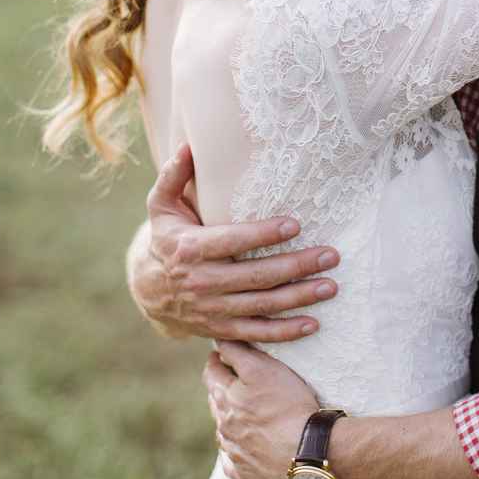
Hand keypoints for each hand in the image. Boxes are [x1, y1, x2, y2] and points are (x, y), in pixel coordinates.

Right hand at [127, 146, 340, 341]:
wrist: (147, 289)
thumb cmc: (166, 238)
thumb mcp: (161, 205)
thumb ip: (174, 175)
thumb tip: (188, 145)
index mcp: (190, 248)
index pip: (232, 241)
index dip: (263, 234)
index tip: (295, 224)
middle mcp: (202, 282)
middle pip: (256, 275)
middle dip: (296, 266)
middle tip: (330, 256)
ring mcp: (213, 309)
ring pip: (261, 305)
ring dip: (299, 297)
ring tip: (331, 286)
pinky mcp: (221, 329)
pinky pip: (257, 333)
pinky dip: (285, 332)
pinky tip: (314, 324)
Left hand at [204, 342, 318, 478]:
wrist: (308, 452)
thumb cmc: (289, 406)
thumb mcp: (263, 369)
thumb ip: (238, 353)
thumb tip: (219, 342)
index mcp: (225, 398)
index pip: (212, 373)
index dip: (217, 360)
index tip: (222, 355)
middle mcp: (224, 426)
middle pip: (215, 402)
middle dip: (222, 389)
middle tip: (235, 382)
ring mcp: (232, 452)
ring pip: (224, 431)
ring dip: (230, 420)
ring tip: (246, 415)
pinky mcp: (244, 474)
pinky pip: (232, 460)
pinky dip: (237, 451)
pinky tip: (247, 447)